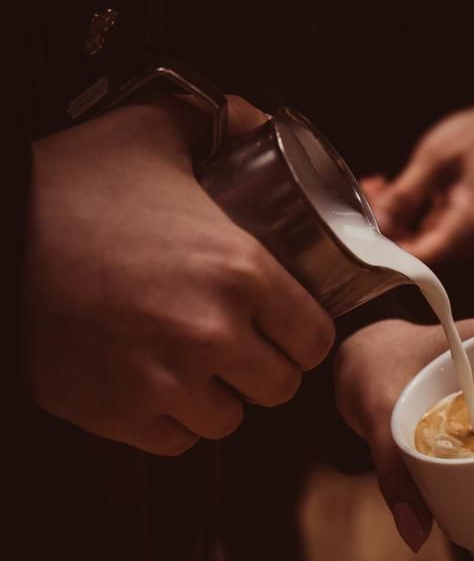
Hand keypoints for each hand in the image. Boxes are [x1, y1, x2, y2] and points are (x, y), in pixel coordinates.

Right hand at [23, 97, 335, 454]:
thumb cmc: (71, 183)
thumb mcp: (152, 132)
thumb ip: (220, 121)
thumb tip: (259, 119)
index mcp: (240, 271)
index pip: (316, 339)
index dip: (305, 333)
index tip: (287, 326)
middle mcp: (212, 333)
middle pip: (280, 386)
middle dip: (267, 366)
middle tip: (241, 344)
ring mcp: (164, 382)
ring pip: (230, 420)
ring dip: (221, 396)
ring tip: (198, 364)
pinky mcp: (118, 415)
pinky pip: (177, 441)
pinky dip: (173, 421)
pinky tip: (158, 384)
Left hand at [363, 90, 473, 264]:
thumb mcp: (435, 160)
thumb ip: (406, 194)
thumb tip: (380, 224)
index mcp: (466, 227)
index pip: (420, 258)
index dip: (387, 249)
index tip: (362, 230)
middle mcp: (465, 239)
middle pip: (414, 252)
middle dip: (384, 229)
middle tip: (367, 197)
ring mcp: (459, 234)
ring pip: (413, 240)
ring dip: (389, 218)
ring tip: (375, 187)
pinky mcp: (452, 225)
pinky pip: (420, 229)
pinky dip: (401, 213)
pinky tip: (387, 190)